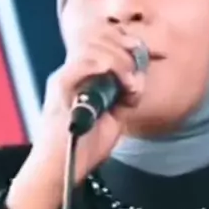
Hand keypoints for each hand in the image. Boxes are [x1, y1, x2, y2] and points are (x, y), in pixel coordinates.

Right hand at [4, 23, 145, 208]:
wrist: (59, 171)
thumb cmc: (82, 149)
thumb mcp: (113, 118)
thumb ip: (123, 97)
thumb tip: (137, 81)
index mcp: (82, 76)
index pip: (104, 40)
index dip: (128, 43)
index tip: (149, 56)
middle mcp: (71, 72)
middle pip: (100, 37)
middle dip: (127, 52)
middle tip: (136, 79)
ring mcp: (64, 78)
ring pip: (94, 47)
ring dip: (120, 61)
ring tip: (129, 85)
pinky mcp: (60, 89)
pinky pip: (83, 63)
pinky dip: (105, 65)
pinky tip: (119, 79)